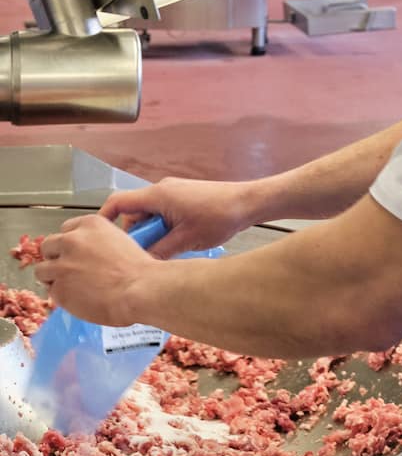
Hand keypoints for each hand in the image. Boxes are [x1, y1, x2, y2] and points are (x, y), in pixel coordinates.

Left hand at [34, 214, 159, 325]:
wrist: (140, 290)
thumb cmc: (139, 270)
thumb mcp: (121, 241)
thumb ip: (99, 243)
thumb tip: (90, 255)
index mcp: (90, 225)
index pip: (65, 229)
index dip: (70, 244)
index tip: (75, 252)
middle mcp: (72, 241)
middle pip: (48, 246)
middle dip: (56, 258)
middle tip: (69, 269)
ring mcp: (62, 266)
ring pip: (42, 270)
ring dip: (53, 278)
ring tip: (71, 286)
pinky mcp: (59, 290)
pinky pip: (52, 292)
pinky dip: (62, 297)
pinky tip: (78, 299)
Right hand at [99, 177, 256, 259]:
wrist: (248, 202)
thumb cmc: (219, 217)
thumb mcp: (186, 240)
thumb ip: (159, 252)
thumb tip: (140, 266)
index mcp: (157, 195)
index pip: (118, 203)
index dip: (105, 220)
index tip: (99, 239)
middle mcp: (162, 189)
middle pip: (134, 212)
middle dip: (134, 234)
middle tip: (141, 255)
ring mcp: (174, 192)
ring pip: (150, 214)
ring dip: (151, 232)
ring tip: (162, 251)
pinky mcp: (184, 197)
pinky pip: (163, 212)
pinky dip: (163, 227)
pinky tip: (175, 243)